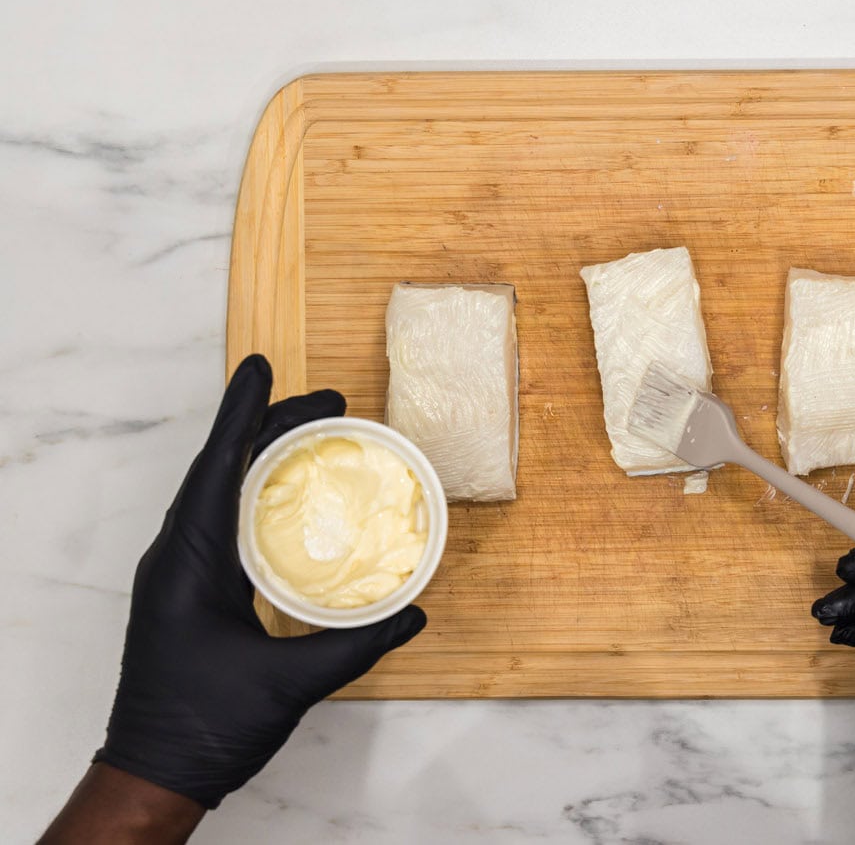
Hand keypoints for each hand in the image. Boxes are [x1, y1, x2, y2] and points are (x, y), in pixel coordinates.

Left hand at [92, 355, 426, 809]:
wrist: (155, 773)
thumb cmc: (205, 726)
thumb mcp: (288, 684)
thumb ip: (355, 644)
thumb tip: (413, 612)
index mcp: (189, 563)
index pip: (217, 470)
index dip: (241, 415)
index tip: (260, 367)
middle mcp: (178, 557)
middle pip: (222, 470)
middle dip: (269, 426)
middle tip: (327, 401)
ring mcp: (182, 573)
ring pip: (222, 493)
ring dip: (263, 456)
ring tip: (313, 431)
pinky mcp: (193, 591)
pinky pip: (226, 523)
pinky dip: (259, 495)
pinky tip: (293, 497)